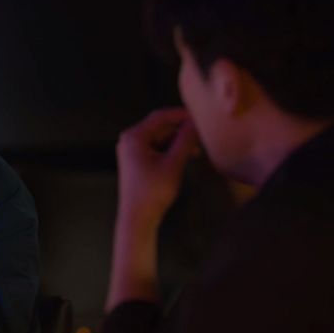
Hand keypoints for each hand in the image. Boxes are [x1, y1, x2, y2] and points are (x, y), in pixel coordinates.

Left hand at [115, 107, 199, 224]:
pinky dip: (172, 150)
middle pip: (161, 126)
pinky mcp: (137, 161)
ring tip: (199, 147)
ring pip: (161, 138)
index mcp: (134, 137)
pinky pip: (157, 148)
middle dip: (182, 129)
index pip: (161, 116)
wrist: (138, 218)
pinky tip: (189, 155)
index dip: (182, 114)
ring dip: (179, 141)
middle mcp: (130, 140)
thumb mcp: (174, 163)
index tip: (201, 115)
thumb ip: (185, 140)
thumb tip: (196, 123)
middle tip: (203, 132)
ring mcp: (132, 150)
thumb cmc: (152, 192)